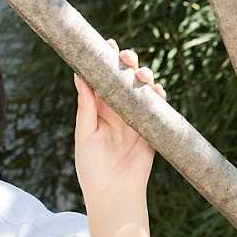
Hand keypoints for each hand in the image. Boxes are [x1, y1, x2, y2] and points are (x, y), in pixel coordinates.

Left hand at [72, 38, 165, 204]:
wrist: (113, 193)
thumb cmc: (92, 167)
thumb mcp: (85, 134)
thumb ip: (86, 106)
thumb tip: (78, 75)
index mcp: (97, 109)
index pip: (102, 78)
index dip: (106, 60)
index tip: (107, 44)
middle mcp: (117, 110)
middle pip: (124, 79)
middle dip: (128, 64)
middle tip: (127, 57)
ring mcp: (135, 118)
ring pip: (143, 89)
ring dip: (144, 77)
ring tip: (142, 76)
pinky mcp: (151, 129)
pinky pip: (158, 107)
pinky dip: (158, 96)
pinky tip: (156, 90)